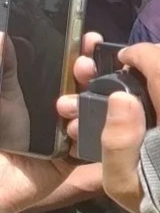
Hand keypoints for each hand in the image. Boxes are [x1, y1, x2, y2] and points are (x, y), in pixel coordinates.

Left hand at [0, 32, 100, 211]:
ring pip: (98, 108)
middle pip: (94, 82)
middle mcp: (71, 104)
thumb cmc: (1, 133)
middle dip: (91, 72)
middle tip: (82, 67)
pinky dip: (85, 133)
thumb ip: (4, 68)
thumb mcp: (2, 96)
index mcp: (53, 88)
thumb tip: (1, 35)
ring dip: (86, 103)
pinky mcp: (82, 152)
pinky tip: (70, 132)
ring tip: (63, 107)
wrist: (1, 176)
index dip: (87, 50)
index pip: (77, 64)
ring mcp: (79, 127)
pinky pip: (96, 138)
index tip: (91, 39)